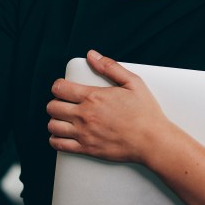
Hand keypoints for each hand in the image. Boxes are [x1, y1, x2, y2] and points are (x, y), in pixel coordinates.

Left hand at [46, 50, 170, 163]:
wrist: (152, 141)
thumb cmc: (145, 113)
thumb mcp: (132, 82)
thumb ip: (110, 67)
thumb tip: (92, 55)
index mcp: (93, 97)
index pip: (59, 88)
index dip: (58, 86)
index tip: (62, 88)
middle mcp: (84, 115)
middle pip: (53, 107)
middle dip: (56, 103)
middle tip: (64, 104)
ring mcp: (84, 133)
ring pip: (52, 125)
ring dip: (55, 120)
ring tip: (64, 119)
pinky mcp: (86, 149)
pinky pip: (59, 145)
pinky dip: (55, 139)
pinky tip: (62, 135)